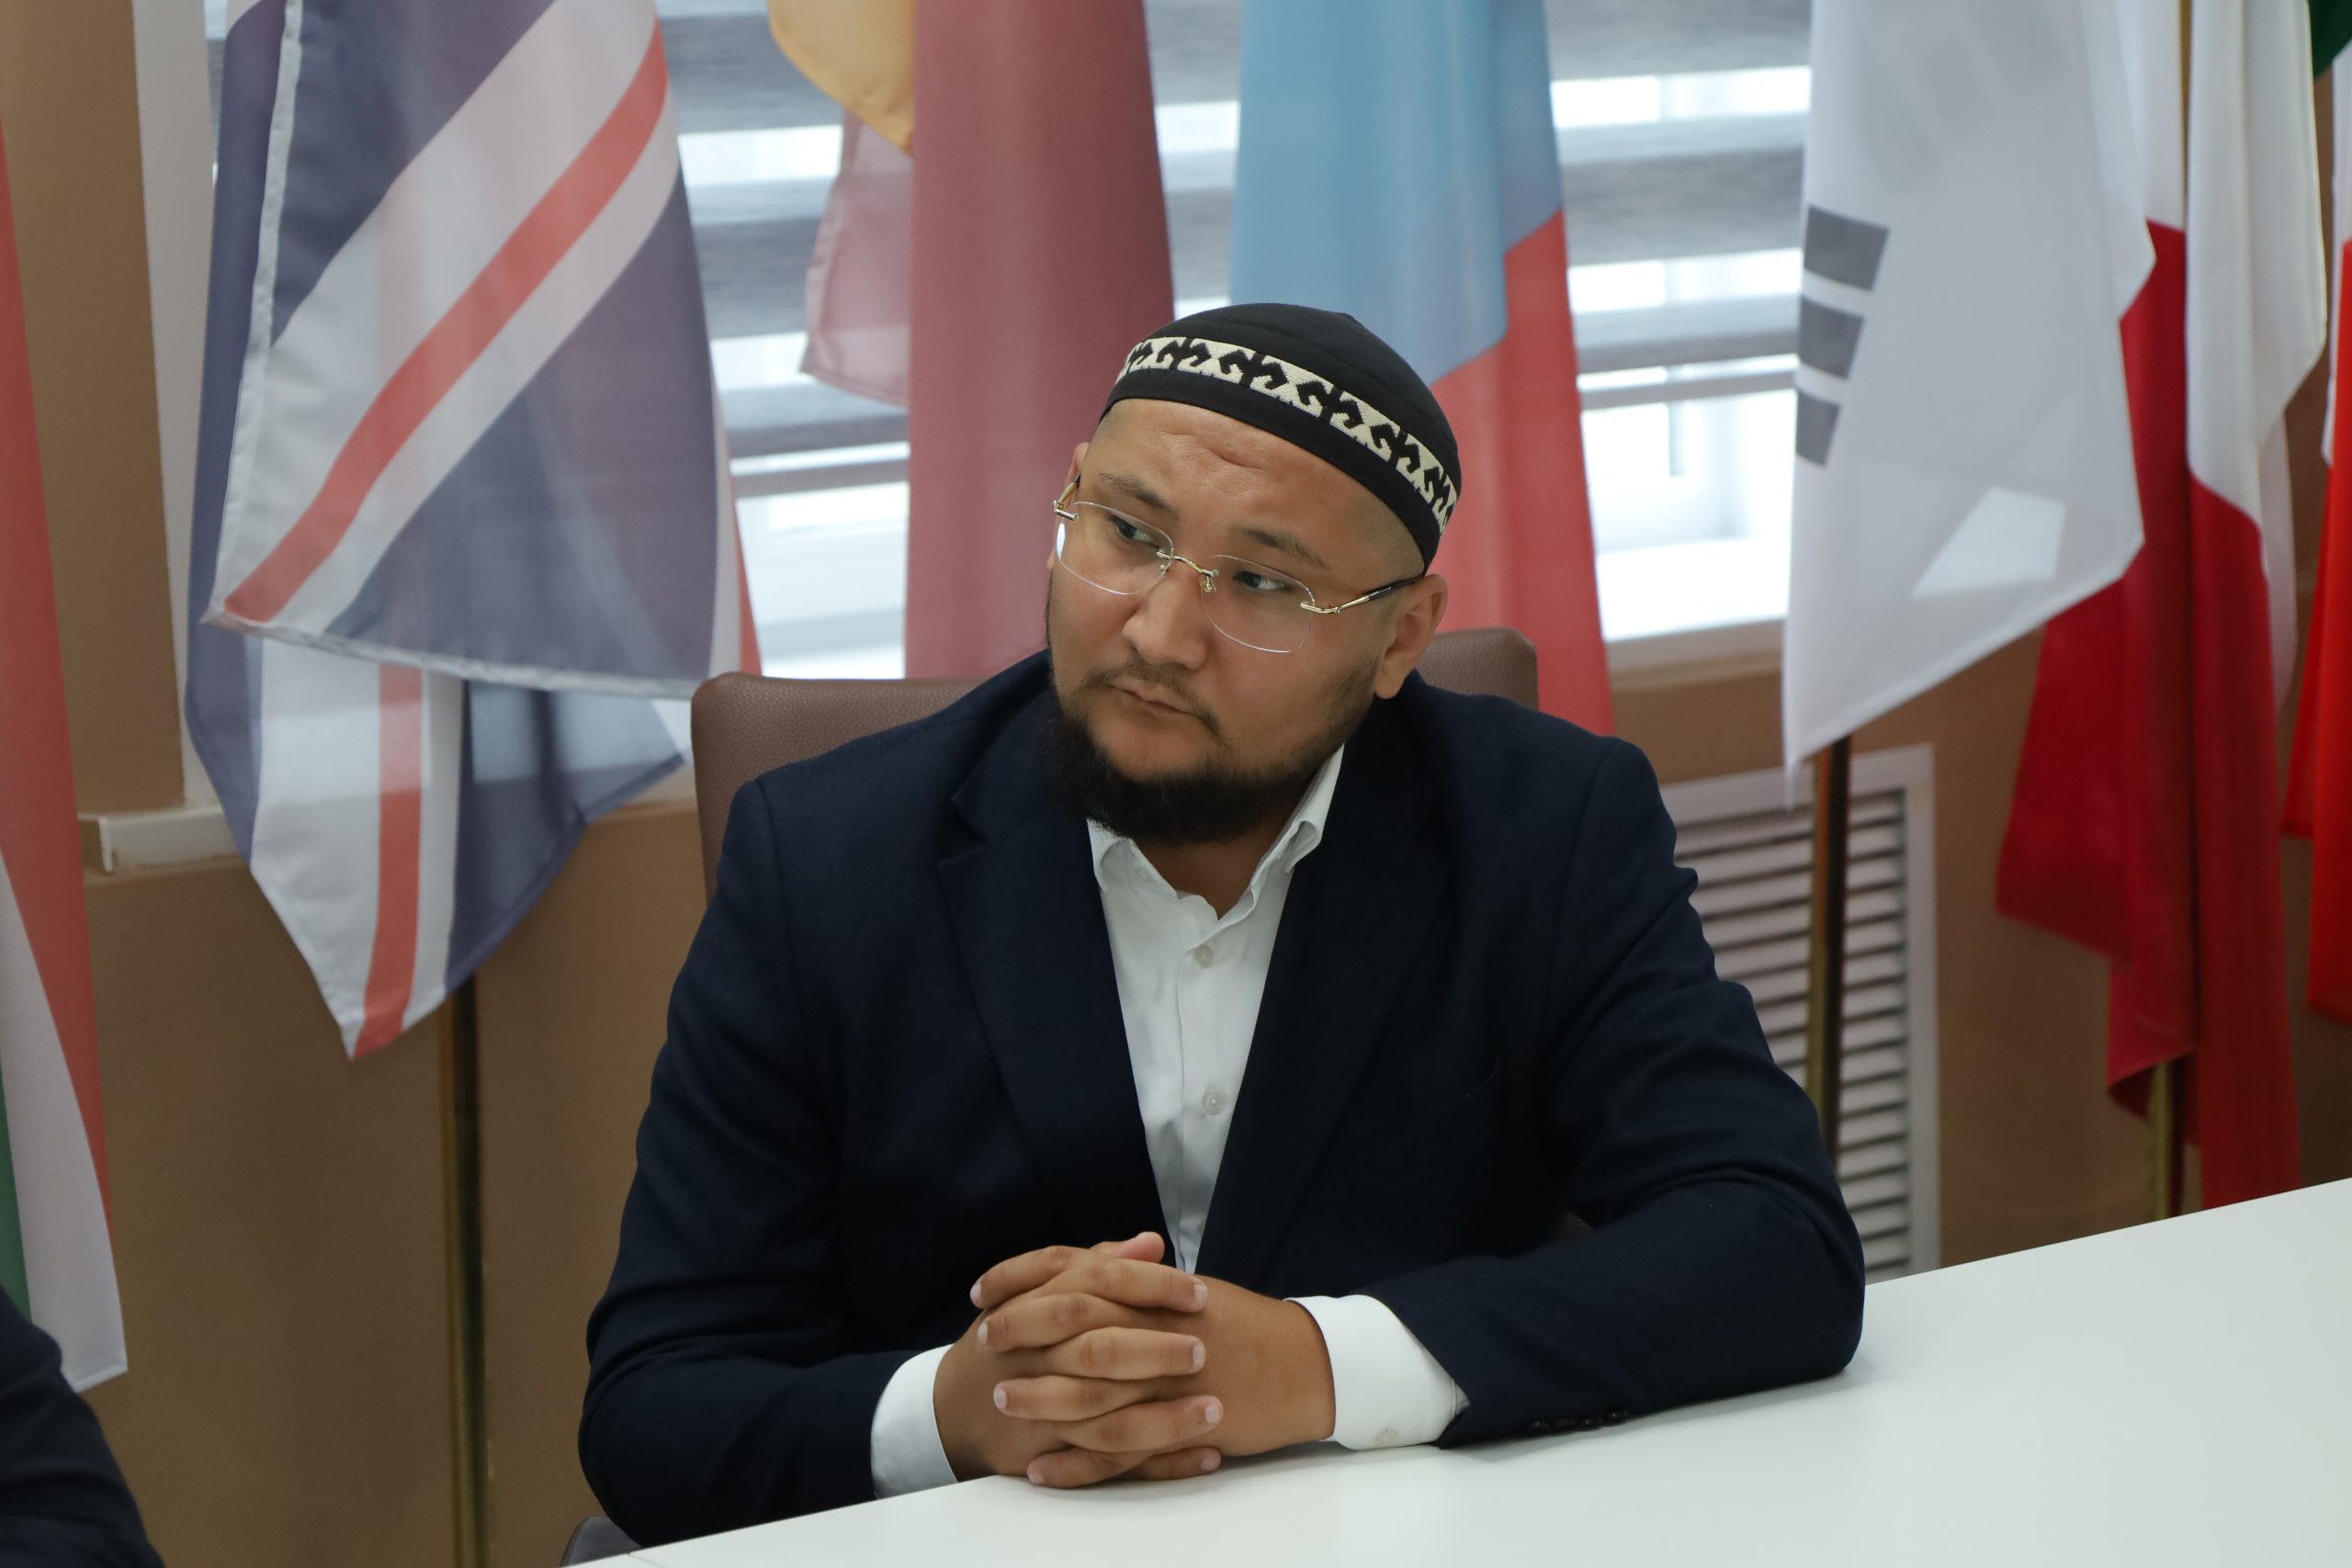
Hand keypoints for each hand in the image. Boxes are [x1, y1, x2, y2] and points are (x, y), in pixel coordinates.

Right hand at [935, 1234, 1223, 1484]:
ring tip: (1216, 1410)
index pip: (1097, 1285)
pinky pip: (1111, 1467)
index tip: (1198, 1293)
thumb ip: (1094, 1264)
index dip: (1150, 1287)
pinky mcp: (1052, 1456)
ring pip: (1108, 1421)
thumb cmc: (1009, 1341)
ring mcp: (1045, 1414)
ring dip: (1166, 1419)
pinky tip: (1206, 1455)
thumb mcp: (1035, 1292)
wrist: (953, 1408)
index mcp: (1037, 1307)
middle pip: (1099, 1352)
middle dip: (1155, 1351)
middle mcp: (1039, 1359)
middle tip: (1204, 1349)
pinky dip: (1159, 1464)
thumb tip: (1151, 1242)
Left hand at [975, 1252, 1338, 1488]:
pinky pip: (1119, 1453)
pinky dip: (1078, 1465)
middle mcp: (1155, 1331)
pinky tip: (1043, 1471)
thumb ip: (1137, 1280)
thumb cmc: (1246, 1327)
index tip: (982, 1291)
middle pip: (1073, 1328)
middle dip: (1022, 1334)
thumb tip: (1091, 1263)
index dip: (1022, 1280)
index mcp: (1154, 1294)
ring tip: (1002, 1405)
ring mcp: (1166, 1383)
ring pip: (1089, 1392)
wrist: (1306, 1364)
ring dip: (1040, 1398)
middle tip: (982, 1344)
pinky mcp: (1179, 1429)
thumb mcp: (1189, 1293)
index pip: (1075, 1274)